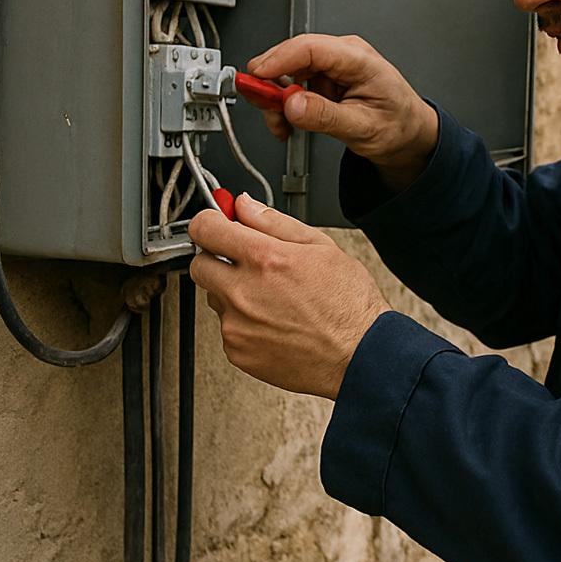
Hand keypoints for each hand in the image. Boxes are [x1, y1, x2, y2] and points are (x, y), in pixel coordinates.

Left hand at [188, 193, 392, 399]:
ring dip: (234, 294)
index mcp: (264, 259)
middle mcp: (243, 292)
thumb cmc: (349, 304)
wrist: (360, 355)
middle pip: (199, 264)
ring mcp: (237, 325)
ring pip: (216, 298)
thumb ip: (274, 223)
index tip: (218, 225)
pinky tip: (276, 323)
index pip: (204, 228)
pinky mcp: (238, 352)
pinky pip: (228, 329)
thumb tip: (245, 206)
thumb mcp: (322, 247)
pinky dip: (245, 324)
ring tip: (274, 300)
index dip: (211, 222)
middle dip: (218, 258)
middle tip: (247, 264)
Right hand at [248, 34, 439, 193]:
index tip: (256, 77)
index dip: (278, 60)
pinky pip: (292, 85)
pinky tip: (288, 121)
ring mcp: (332, 67)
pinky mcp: (323, 79)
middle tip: (263, 107)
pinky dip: (284, 104)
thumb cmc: (398, 126)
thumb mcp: (363, 128)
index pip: (310, 47)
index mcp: (359, 59)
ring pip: (287, 72)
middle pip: (292, 57)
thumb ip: (325, 117)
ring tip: (282, 125)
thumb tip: (292, 105)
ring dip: (276, 98)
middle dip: (272, 83)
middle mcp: (343, 56)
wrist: (409, 135)